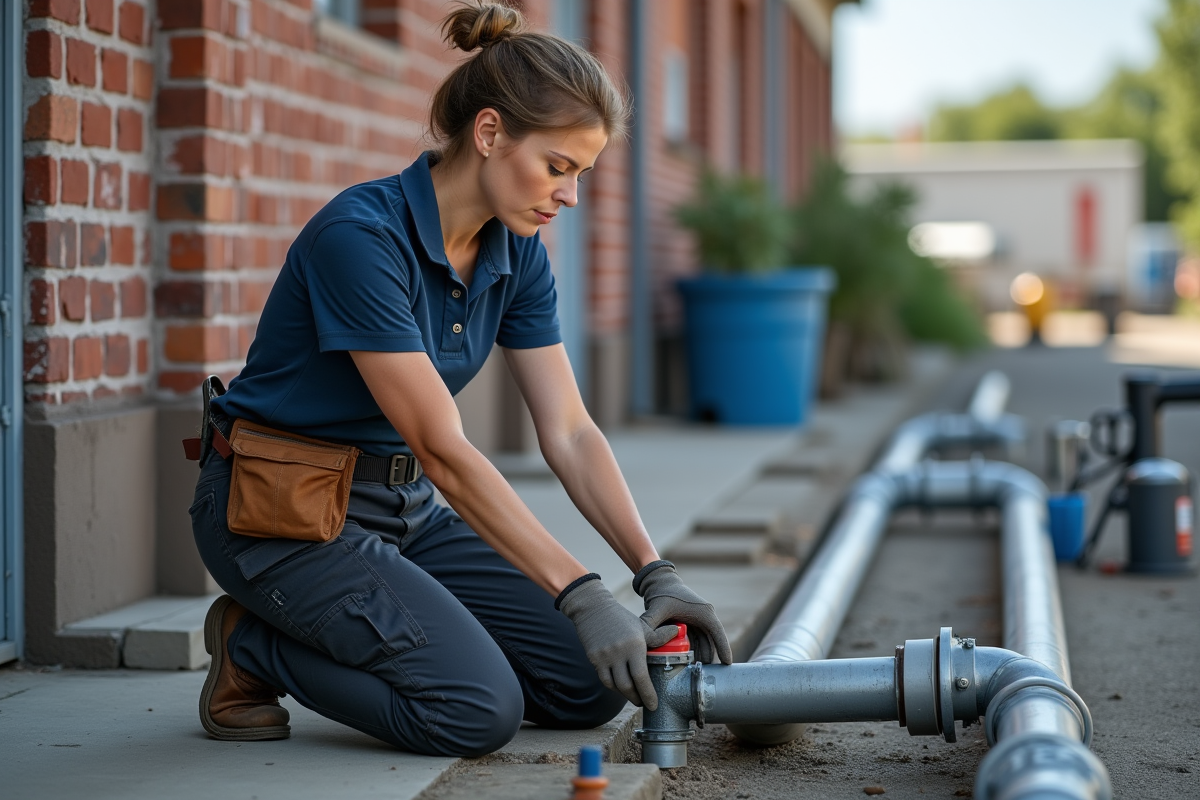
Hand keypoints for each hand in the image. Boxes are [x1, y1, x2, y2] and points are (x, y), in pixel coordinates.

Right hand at [558, 578, 676, 708]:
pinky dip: (614, 687)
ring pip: (616, 686)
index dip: (648, 694)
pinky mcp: (594, 658)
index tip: (654, 705)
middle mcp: (619, 653)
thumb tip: (677, 632)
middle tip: (645, 703)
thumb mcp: (641, 626)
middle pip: (628, 686)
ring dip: (626, 696)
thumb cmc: (621, 618)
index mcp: (635, 645)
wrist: (593, 608)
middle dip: (638, 699)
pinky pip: (605, 679)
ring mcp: (605, 657)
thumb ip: (657, 636)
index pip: (642, 677)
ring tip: (635, 697)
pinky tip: (621, 687)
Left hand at [634, 561, 732, 664]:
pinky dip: (693, 651)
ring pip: (703, 643)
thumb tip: (641, 641)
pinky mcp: (691, 623)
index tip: (728, 663)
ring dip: (701, 656)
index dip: (724, 648)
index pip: (717, 633)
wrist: (658, 580)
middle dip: (710, 658)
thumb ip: (649, 624)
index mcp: (703, 611)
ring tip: (696, 674)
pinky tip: (688, 663)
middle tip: (706, 676)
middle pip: (711, 641)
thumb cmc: (661, 591)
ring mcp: (698, 620)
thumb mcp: (656, 608)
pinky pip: (696, 640)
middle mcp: (704, 616)